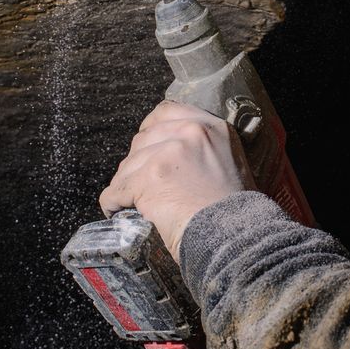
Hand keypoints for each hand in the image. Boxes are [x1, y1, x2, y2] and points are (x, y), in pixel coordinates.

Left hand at [99, 100, 254, 262]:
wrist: (236, 236)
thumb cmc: (237, 211)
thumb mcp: (230, 163)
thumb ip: (203, 149)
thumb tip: (173, 155)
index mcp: (212, 127)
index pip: (166, 112)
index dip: (151, 129)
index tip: (147, 147)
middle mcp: (190, 132)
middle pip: (143, 140)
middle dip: (137, 162)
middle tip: (140, 183)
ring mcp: (168, 154)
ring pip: (128, 166)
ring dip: (125, 185)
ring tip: (128, 202)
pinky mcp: (148, 178)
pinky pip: (117, 190)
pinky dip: (112, 202)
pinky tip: (116, 211)